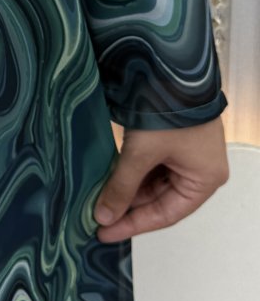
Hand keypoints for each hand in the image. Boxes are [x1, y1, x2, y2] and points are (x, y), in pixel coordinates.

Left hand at [93, 115, 229, 242]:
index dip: (134, 225)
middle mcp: (199, 171)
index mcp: (204, 180)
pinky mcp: (172, 140)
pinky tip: (109, 180)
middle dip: (128, 207)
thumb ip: (121, 186)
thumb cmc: (168, 112)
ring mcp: (185, 155)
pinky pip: (150, 165)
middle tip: (96, 218)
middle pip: (159, 199)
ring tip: (98, 201)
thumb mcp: (141, 153)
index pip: (166, 214)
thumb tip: (103, 217)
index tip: (105, 233)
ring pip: (152, 182)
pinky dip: (130, 173)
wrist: (170, 67)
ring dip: (127, 190)